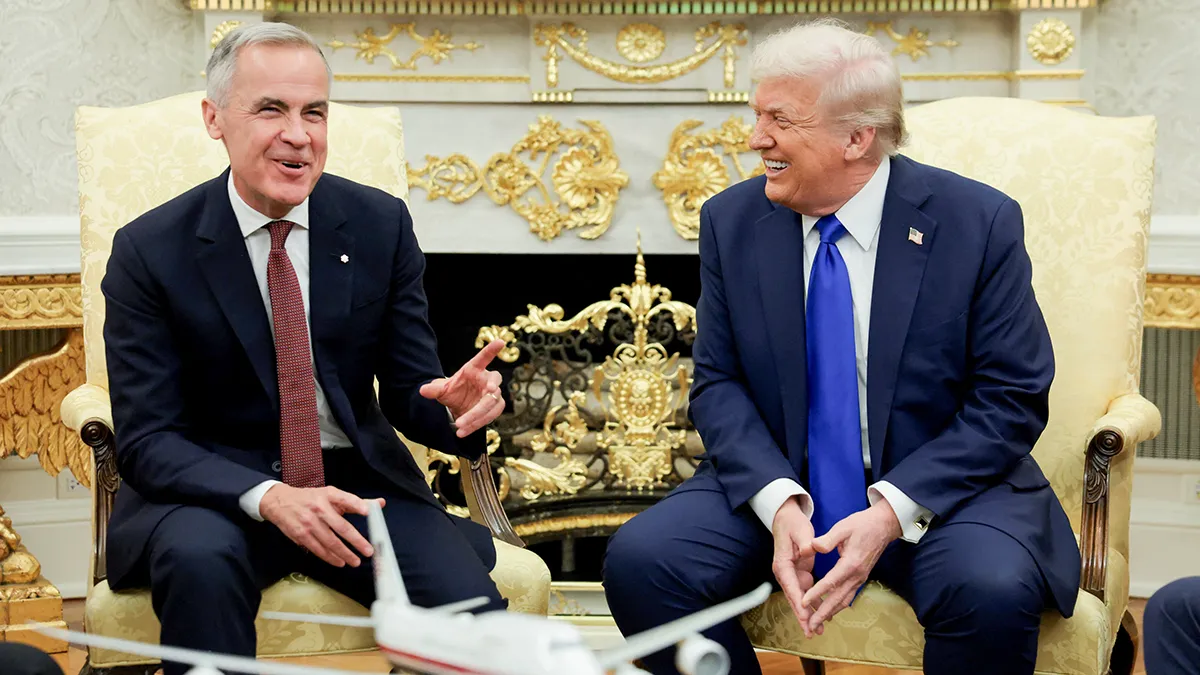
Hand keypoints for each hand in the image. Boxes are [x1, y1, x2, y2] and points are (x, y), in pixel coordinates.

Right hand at [260, 484, 384, 567]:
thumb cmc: (311, 499)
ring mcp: (309, 522)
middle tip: (367, 551)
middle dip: (356, 541)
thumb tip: (380, 503)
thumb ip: (356, 501)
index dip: (356, 504)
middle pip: (341, 527)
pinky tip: (339, 562)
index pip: (345, 498)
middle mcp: (319, 508)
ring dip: (344, 554)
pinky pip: (318, 549)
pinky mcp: (300, 534)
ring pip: (330, 542)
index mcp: (329, 495)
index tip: (367, 511)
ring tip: (355, 561)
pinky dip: (329, 557)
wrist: (279, 502)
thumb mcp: (332, 494)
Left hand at [419, 339, 505, 437]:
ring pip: (491, 404)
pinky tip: (463, 432)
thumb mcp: (442, 390)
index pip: (484, 358)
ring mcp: (493, 395)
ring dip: (477, 415)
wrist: (458, 406)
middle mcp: (487, 380)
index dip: (491, 350)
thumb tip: (423, 390)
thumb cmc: (453, 392)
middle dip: (492, 389)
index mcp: (474, 369)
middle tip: (490, 391)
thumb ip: (434, 389)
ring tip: (460, 425)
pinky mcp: (494, 408)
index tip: (501, 342)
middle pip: (494, 384)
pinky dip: (476, 425)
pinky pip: (489, 417)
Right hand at [771, 496, 816, 632]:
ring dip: (808, 614)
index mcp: (782, 564)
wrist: (787, 517)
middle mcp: (785, 573)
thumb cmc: (792, 523)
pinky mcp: (800, 574)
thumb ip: (806, 541)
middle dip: (802, 616)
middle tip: (811, 631)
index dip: (799, 602)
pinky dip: (814, 604)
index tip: (806, 615)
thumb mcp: (800, 530)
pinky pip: (807, 593)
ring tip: (818, 630)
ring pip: (800, 599)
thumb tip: (810, 550)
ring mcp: (792, 575)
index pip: (791, 586)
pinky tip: (823, 614)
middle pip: (793, 598)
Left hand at [800, 499, 901, 635]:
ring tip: (817, 623)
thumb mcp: (843, 527)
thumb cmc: (862, 524)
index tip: (803, 602)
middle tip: (810, 625)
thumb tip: (813, 547)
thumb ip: (827, 539)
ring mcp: (860, 578)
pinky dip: (838, 605)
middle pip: (838, 599)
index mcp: (851, 563)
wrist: (883, 526)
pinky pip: (848, 596)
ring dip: (830, 613)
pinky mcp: (860, 578)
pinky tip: (829, 611)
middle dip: (823, 613)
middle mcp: (857, 575)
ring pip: (844, 600)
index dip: (816, 593)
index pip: (830, 582)